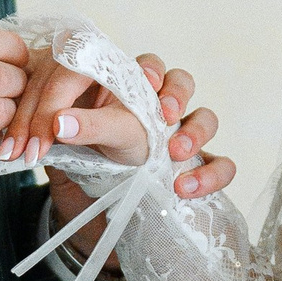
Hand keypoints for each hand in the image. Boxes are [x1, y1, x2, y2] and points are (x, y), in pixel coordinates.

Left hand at [17, 50, 237, 271]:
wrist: (92, 214)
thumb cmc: (87, 164)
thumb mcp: (83, 146)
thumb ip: (80, 129)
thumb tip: (60, 123)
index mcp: (129, 92)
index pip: (147, 66)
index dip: (152, 69)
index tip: (146, 82)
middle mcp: (158, 110)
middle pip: (181, 82)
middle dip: (178, 93)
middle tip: (167, 112)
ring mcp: (180, 139)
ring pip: (207, 118)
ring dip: (197, 131)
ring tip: (176, 152)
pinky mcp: (194, 171)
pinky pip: (221, 165)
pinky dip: (211, 174)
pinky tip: (185, 188)